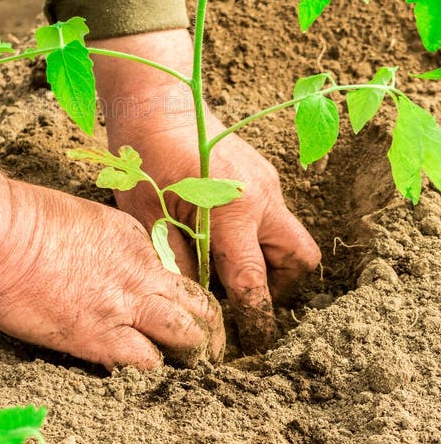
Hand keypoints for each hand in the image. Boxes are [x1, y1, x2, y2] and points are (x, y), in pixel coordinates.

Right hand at [0, 145, 223, 370]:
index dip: (170, 298)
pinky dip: (149, 374)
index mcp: (132, 239)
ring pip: (186, 336)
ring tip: (192, 374)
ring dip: (192, 356)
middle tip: (208, 351)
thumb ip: (94, 246)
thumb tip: (87, 273)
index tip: (165, 312)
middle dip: (207, 328)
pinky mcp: (102, 338)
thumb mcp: (74, 219)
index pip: (168, 275)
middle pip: (196, 304)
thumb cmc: (19, 219)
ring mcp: (125, 305)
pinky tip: (143, 383)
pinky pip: (146, 363)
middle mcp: (140, 271)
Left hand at [92, 30, 320, 351]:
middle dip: (279, 287)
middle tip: (243, 295)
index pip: (254, 283)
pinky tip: (223, 235)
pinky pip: (274, 215)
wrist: (159, 100)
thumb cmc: (144, 155)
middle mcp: (262, 198)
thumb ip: (178, 262)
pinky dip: (258, 235)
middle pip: (299, 261)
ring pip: (289, 237)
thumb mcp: (150, 217)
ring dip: (269, 260)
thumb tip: (194, 303)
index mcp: (232, 212)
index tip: (253, 343)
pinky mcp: (263, 172)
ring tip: (228, 266)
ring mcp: (267, 182)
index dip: (256, 319)